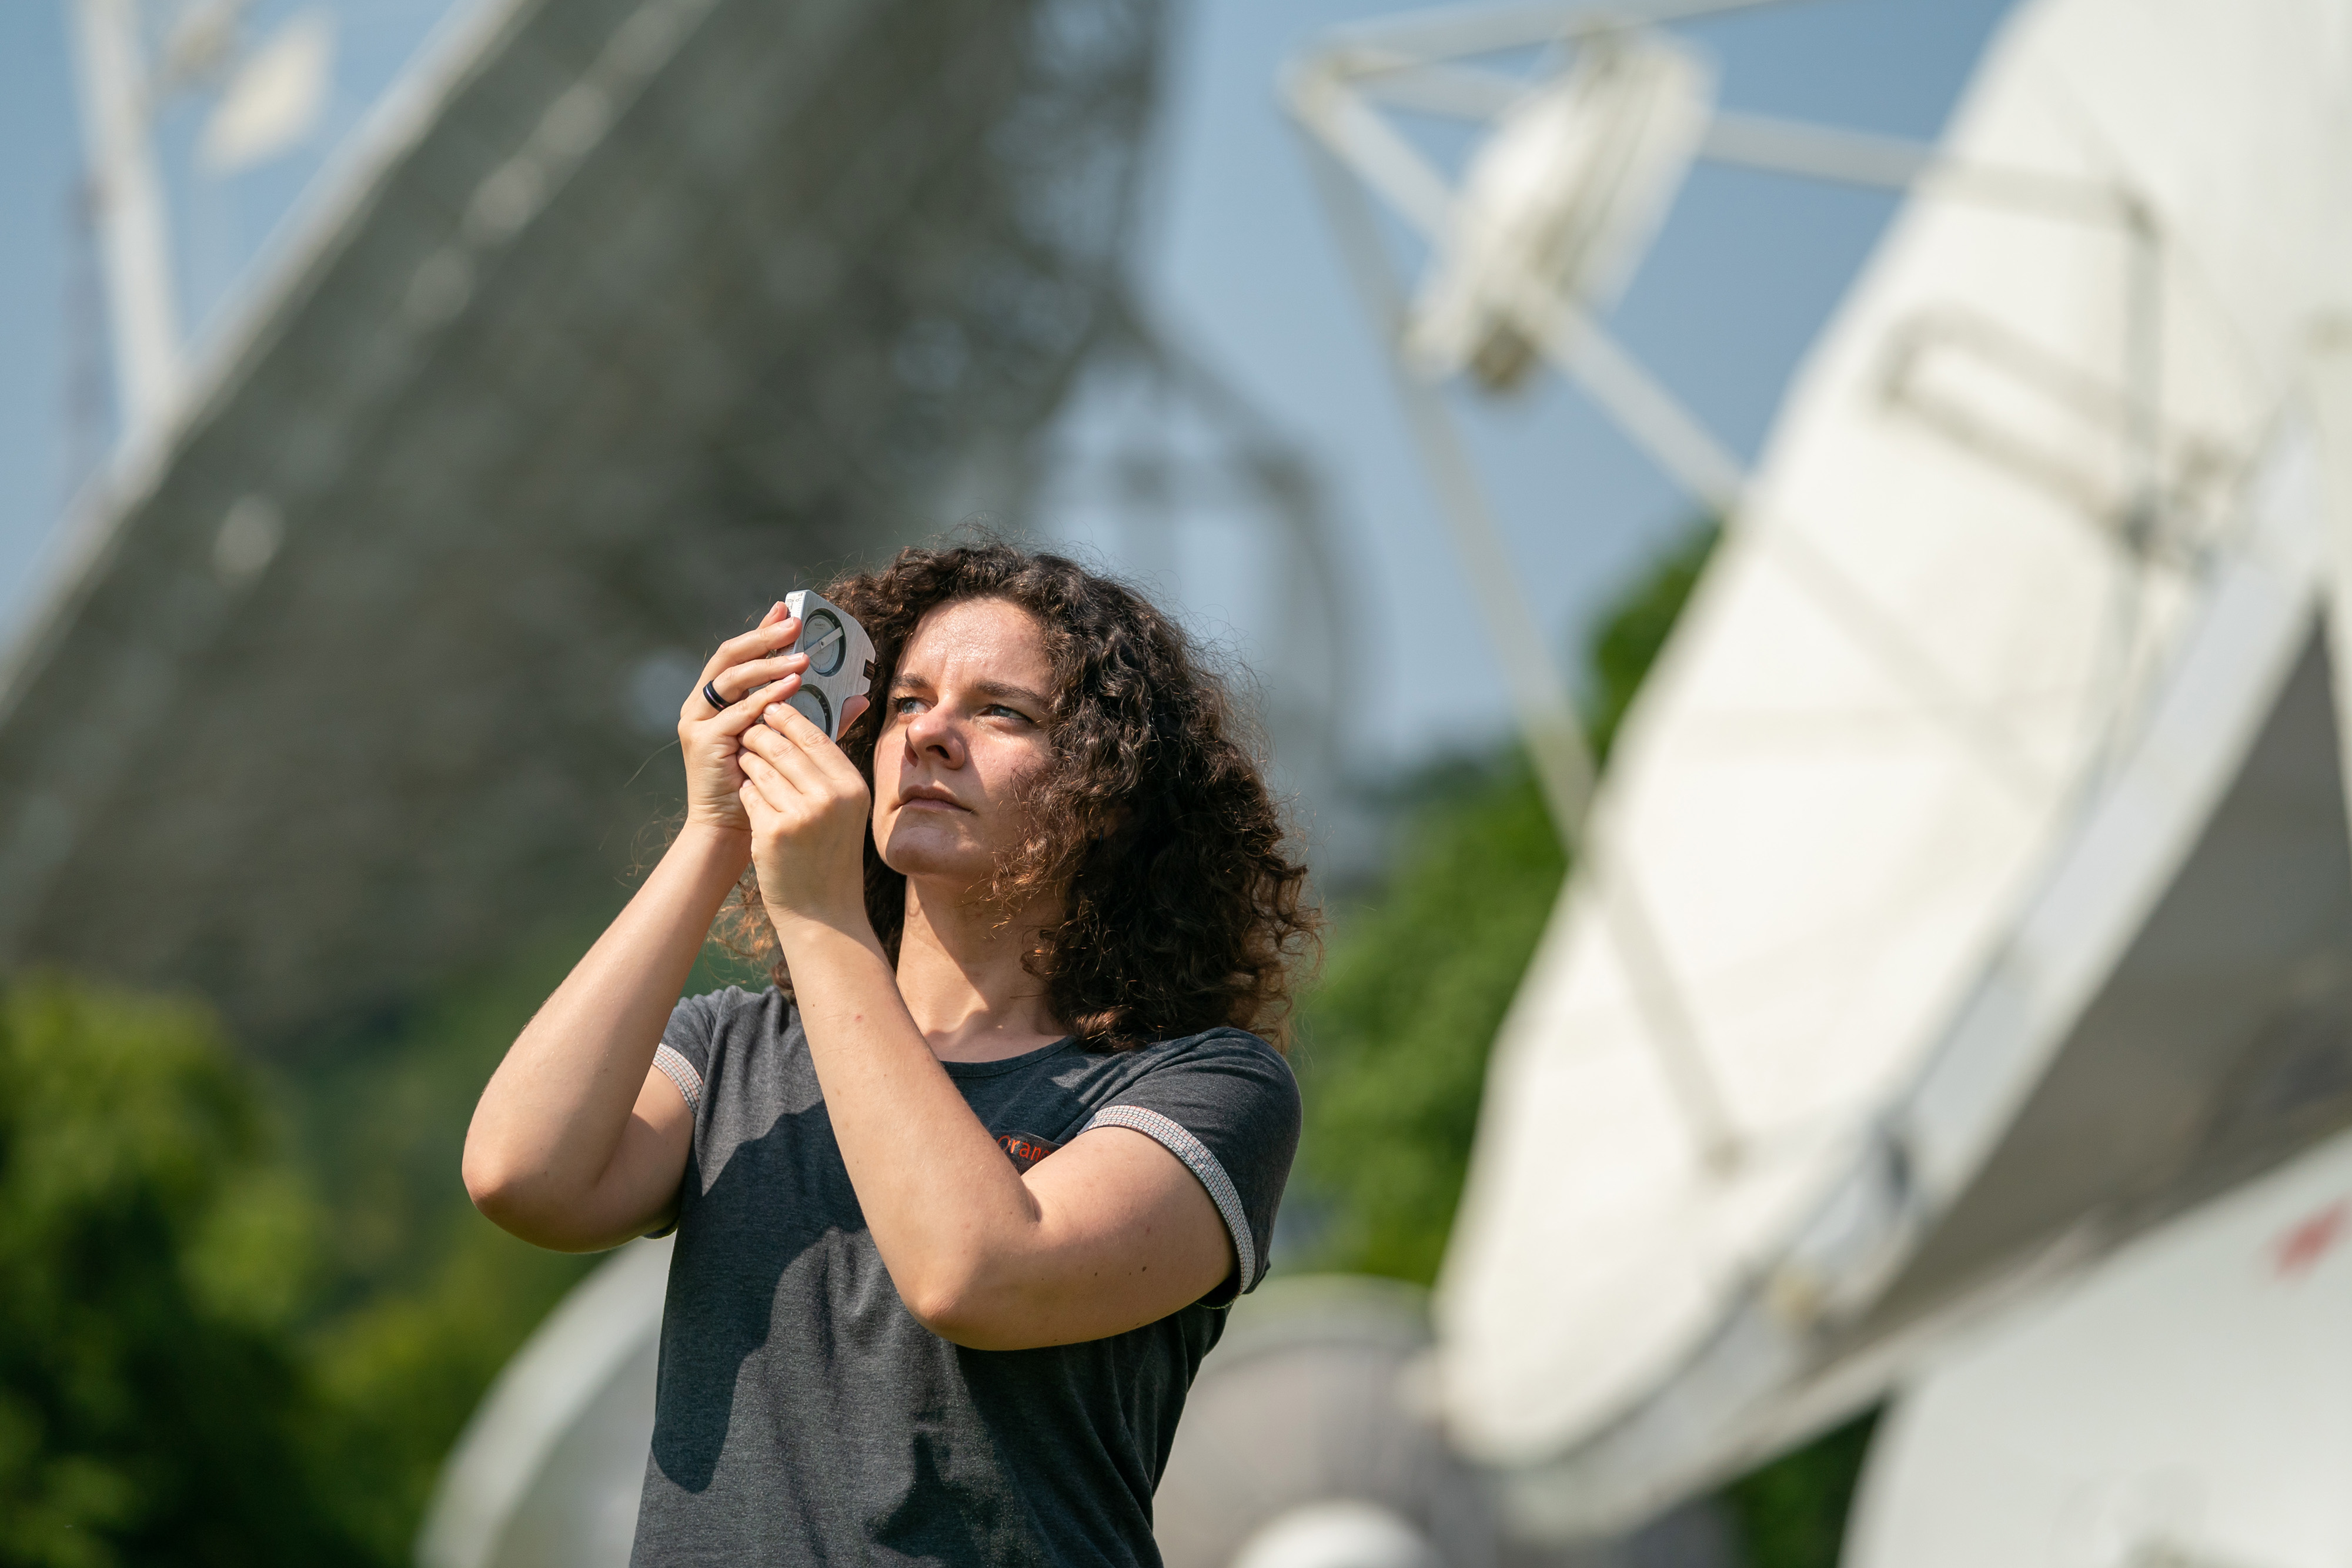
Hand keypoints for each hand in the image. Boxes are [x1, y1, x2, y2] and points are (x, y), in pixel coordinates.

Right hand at [679, 602, 816, 834]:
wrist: (734, 830)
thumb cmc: (764, 787)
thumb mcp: (795, 744)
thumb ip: (822, 719)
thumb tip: (859, 698)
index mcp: (719, 701)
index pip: (740, 655)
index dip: (761, 630)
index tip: (787, 609)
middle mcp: (703, 706)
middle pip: (729, 657)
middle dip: (763, 638)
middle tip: (795, 623)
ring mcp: (698, 722)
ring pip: (732, 680)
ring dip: (768, 665)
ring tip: (801, 658)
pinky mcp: (702, 742)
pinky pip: (736, 713)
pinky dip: (763, 699)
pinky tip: (790, 690)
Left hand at [738, 687, 874, 933]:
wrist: (823, 913)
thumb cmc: (830, 856)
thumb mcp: (846, 810)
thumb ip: (830, 770)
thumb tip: (808, 725)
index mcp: (852, 787)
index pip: (815, 737)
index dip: (789, 718)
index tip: (771, 709)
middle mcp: (831, 797)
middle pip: (782, 746)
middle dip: (759, 735)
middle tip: (748, 733)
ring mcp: (801, 815)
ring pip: (760, 767)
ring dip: (748, 762)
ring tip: (747, 765)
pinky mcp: (773, 832)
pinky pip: (749, 794)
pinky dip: (745, 793)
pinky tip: (747, 798)